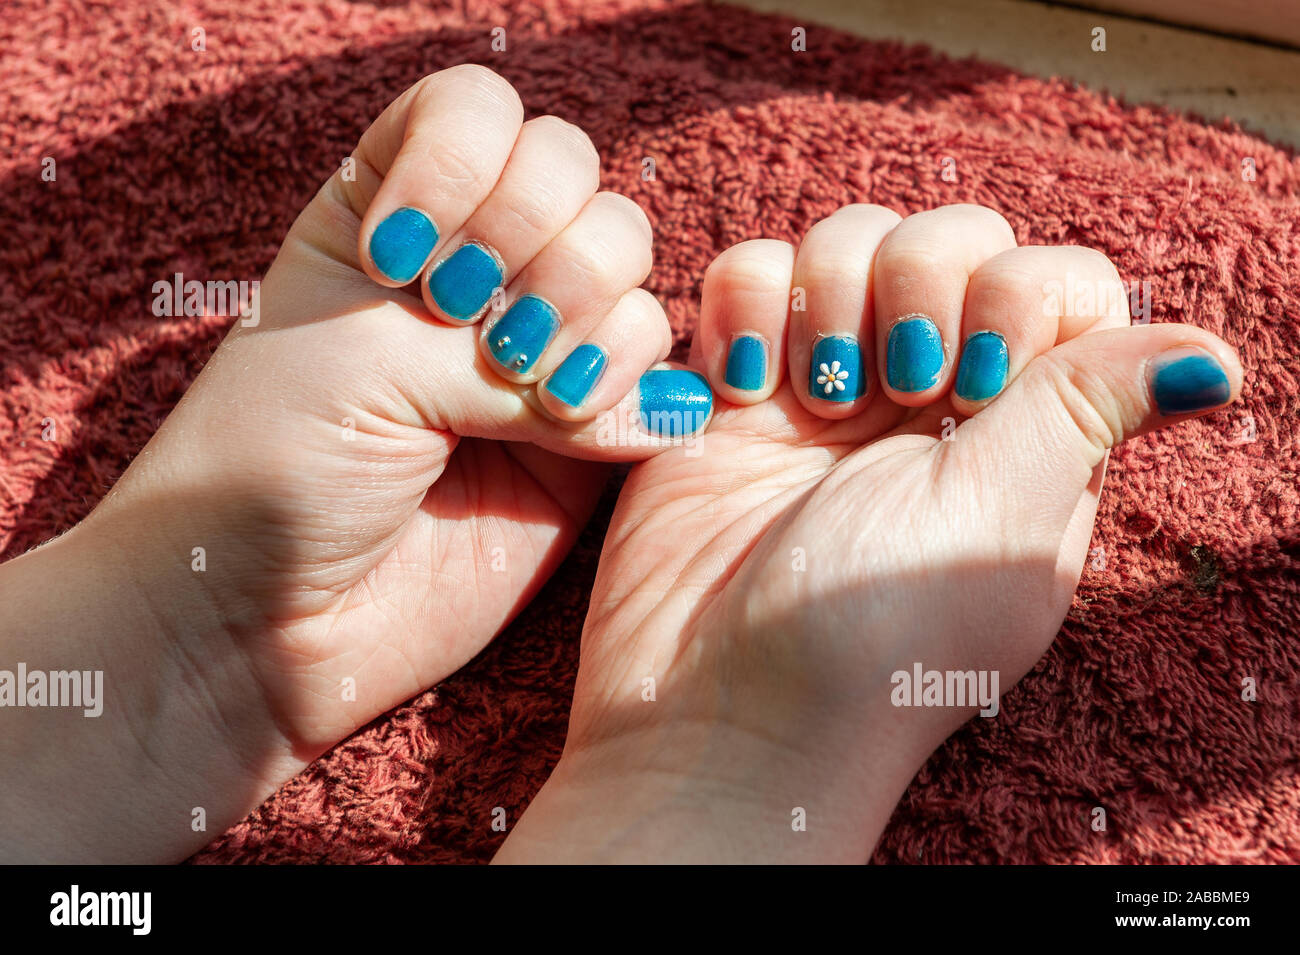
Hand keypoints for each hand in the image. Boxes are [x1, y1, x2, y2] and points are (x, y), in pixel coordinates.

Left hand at [0, 65, 707, 861]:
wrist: (265, 624)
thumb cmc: (271, 471)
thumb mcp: (361, 358)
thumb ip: (508, 347)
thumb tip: (651, 388)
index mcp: (383, 213)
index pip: (478, 111)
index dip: (467, 164)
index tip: (405, 260)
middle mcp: (468, 270)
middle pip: (575, 178)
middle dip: (544, 243)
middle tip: (480, 326)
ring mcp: (531, 351)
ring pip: (631, 271)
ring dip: (595, 320)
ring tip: (534, 398)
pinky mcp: (580, 440)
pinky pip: (657, 379)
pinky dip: (638, 390)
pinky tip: (575, 429)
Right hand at [497, 204, 1241, 862]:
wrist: (713, 704)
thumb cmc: (873, 635)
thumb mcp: (999, 516)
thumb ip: (1087, 407)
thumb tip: (1217, 360)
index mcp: (1020, 431)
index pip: (1057, 282)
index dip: (1016, 296)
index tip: (972, 389)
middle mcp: (927, 394)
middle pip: (950, 237)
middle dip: (915, 286)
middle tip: (896, 393)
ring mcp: (827, 382)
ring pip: (846, 237)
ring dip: (827, 294)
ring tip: (812, 398)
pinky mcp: (737, 384)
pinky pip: (750, 274)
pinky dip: (743, 308)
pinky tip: (742, 391)